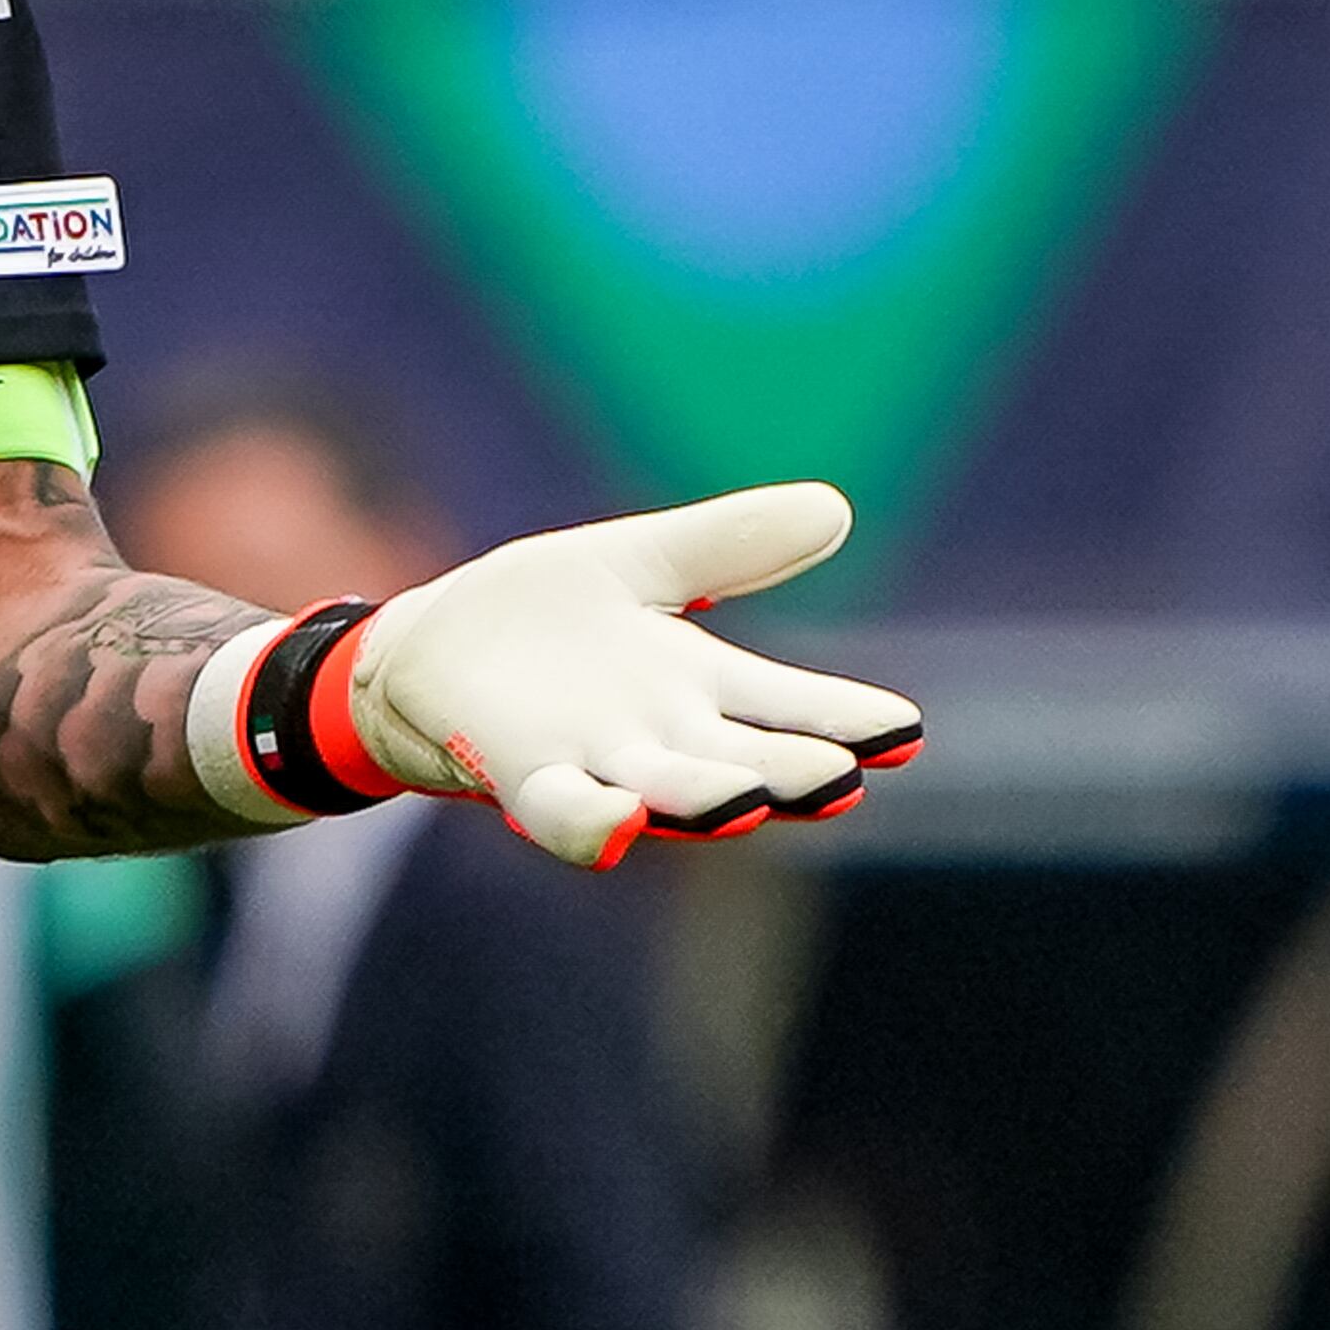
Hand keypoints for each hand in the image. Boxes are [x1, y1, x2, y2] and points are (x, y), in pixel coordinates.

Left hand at [348, 483, 919, 868]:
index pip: (792, 707)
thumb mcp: (637, 564)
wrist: (427, 649)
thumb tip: (836, 507)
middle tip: (842, 778)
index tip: (903, 731)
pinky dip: (593, 822)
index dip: (845, 720)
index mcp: (700, 686)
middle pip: (744, 760)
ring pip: (667, 792)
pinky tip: (620, 823)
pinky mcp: (521, 773)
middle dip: (789, 772)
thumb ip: (727, 545)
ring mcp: (595, 761)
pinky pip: (564, 811)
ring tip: (744, 801)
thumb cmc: (542, 618)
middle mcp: (662, 737)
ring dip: (705, 800)